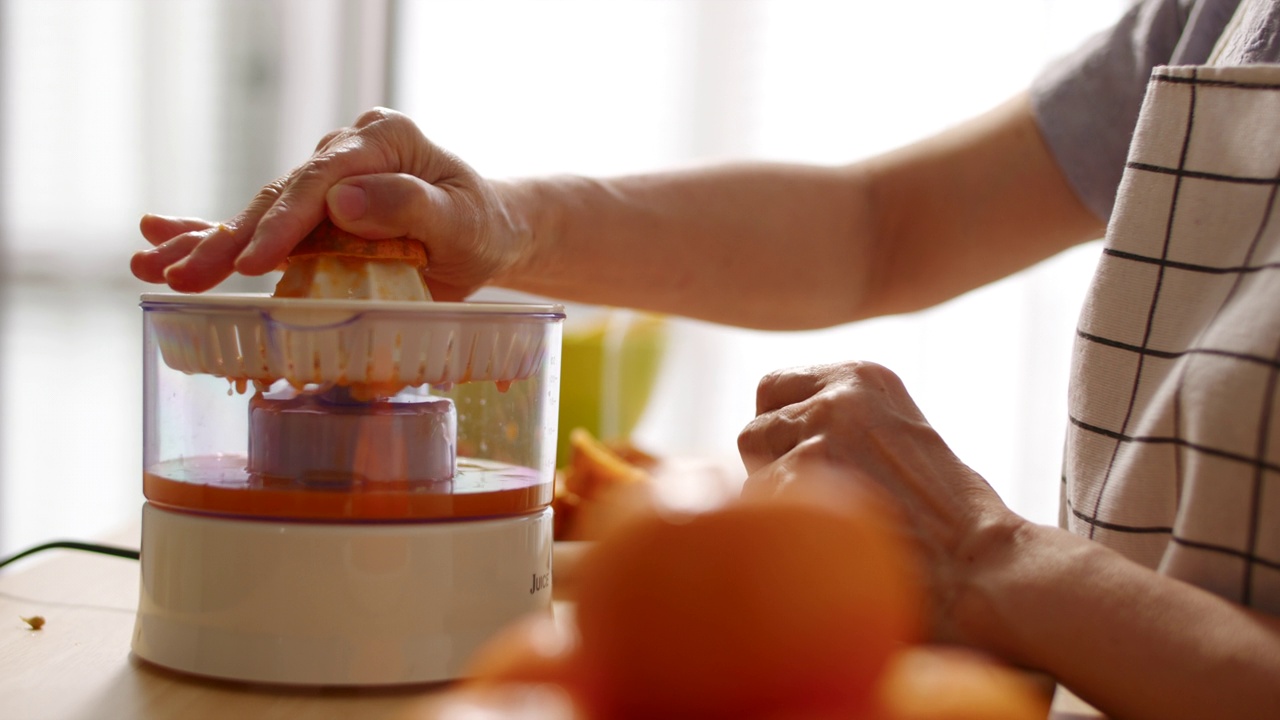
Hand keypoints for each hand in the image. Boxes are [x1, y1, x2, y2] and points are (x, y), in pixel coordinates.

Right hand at [131, 108, 524, 298]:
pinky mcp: (314, 217)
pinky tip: (159, 241)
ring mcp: (324, 183)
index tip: (256, 260)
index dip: (286, 220)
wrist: (487, 234)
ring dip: (208, 245)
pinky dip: (213, 236)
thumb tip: (343, 202)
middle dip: (231, 240)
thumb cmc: (482, 226)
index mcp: (383, 139)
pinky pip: (262, 227)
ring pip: (260, 214)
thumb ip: (410, 206)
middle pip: (281, 196)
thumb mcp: (463, 218)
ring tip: (153, 269)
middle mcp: (344, 154)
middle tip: (187, 276)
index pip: (324, 177)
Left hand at [737, 360, 1023, 641]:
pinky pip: (759, 516)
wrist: (980, 566)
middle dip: (771, 473)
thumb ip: (840, 423)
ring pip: (753, 477)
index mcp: (863, 376)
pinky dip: (784, 540)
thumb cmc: (947, 520)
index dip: (777, 434)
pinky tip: (828, 552)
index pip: (772, 389)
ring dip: (777, 511)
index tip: (799, 466)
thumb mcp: (898, 436)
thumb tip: (774, 436)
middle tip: (816, 511)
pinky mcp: (805, 478)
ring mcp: (821, 433)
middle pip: (754, 431)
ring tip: (831, 534)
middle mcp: (838, 394)